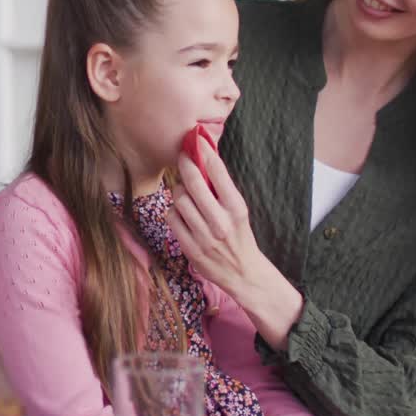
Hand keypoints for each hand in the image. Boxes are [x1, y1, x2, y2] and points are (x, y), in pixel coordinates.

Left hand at [168, 137, 302, 346]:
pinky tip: (182, 214)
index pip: (218, 173)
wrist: (244, 273)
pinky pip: (172, 218)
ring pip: (179, 199)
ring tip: (186, 193)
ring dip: (180, 192)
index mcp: (237, 208)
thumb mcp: (239, 211)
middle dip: (185, 165)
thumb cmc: (240, 236)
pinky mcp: (190, 248)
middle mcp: (221, 221)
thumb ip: (222, 190)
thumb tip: (205, 160)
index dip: (205, 153)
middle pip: (193, 183)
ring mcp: (204, 236)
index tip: (198, 141)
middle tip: (182, 156)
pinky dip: (174, 212)